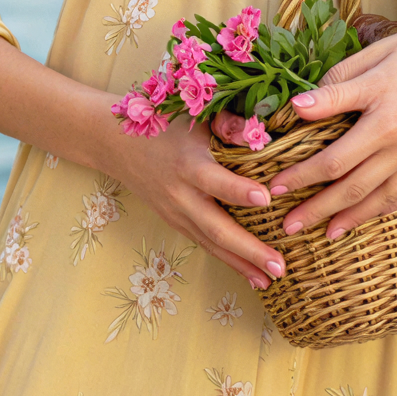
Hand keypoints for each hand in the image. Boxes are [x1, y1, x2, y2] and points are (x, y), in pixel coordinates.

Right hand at [106, 114, 289, 291]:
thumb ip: (228, 124)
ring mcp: (177, 213)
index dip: (239, 190)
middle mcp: (182, 194)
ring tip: (271, 280)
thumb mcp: (193, 115)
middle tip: (279, 266)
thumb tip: (262, 135)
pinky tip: (251, 275)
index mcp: (189, 164)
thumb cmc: (164, 123)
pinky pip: (205, 245)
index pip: (216, 181)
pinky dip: (228, 262)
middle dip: (249, 250)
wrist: (117, 145)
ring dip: (242, 265)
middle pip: (216, 228)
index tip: (267, 198)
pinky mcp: (176, 223)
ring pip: (212, 244)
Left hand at [266, 14, 396, 242]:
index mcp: (384, 117)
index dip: (301, 176)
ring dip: (347, 219)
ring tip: (324, 233)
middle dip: (316, 210)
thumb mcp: (376, 58)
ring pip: (378, 200)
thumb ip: (337, 87)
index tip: (275, 187)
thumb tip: (297, 109)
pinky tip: (364, 217)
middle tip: (288, 227)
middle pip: (351, 188)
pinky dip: (382, 210)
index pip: (332, 159)